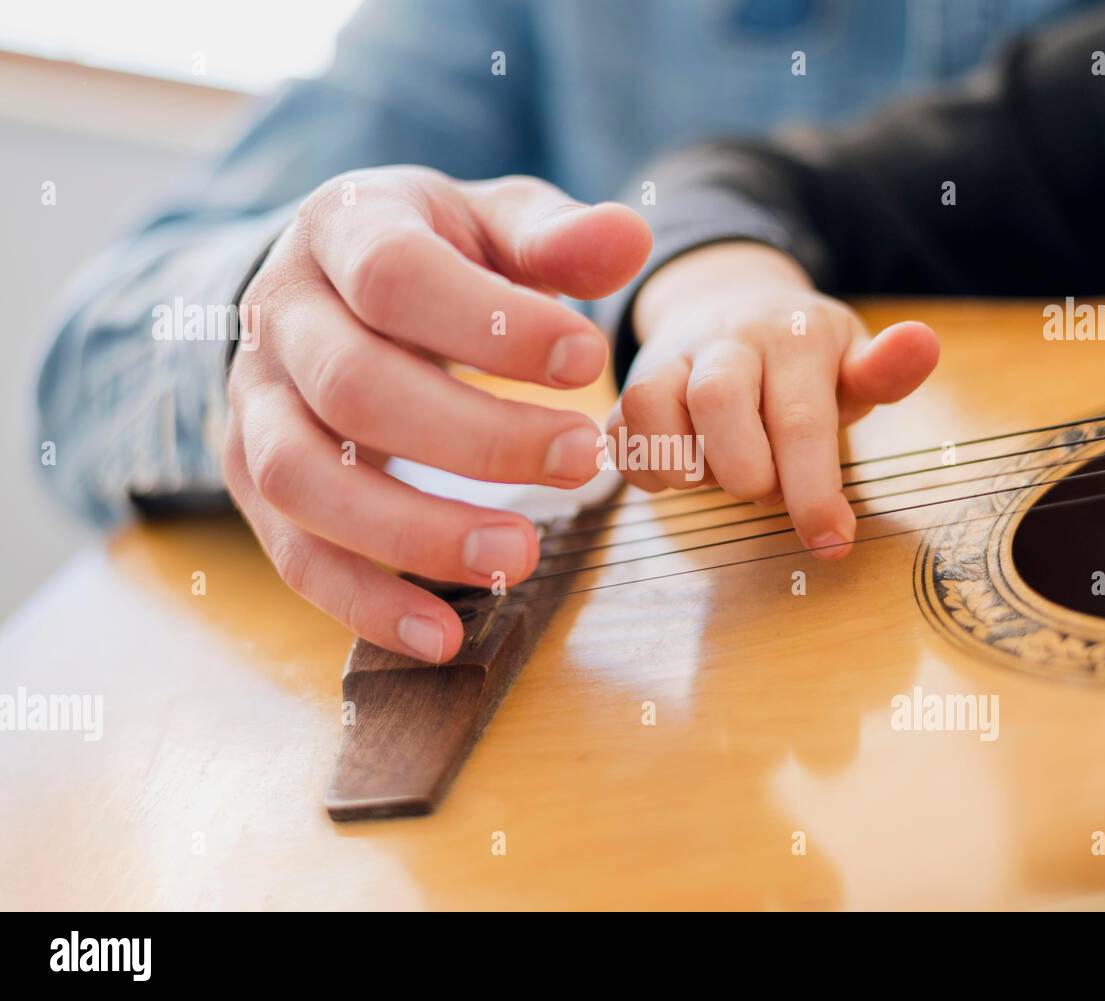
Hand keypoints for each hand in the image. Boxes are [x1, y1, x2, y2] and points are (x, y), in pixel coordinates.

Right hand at [224, 166, 651, 660]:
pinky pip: (295, 553)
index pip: (398, 276)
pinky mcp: (254, 481)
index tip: (588, 359)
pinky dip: (366, 603)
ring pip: (306, 480)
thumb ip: (555, 235)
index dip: (491, 325)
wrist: (327, 283)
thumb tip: (632, 236)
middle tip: (583, 461)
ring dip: (414, 532)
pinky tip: (446, 637)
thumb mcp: (490, 221)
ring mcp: (255, 404)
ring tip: (519, 558)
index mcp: (341, 229)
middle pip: (354, 387)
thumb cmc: (432, 252)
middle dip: (475, 437)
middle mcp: (279, 317)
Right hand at [611, 241, 937, 556]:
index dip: (813, 491)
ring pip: (652, 405)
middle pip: (719, 401)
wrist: (731, 304)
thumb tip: (924, 342)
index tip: (832, 543)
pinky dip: (646, 467)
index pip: (802, 418)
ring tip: (715, 476)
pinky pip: (620, 429)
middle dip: (744, 472)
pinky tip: (681, 472)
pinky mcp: (633, 380)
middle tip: (764, 489)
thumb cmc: (803, 359)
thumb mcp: (851, 360)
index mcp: (794, 336)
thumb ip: (885, 371)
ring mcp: (673, 355)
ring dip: (685, 467)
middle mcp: (728, 338)